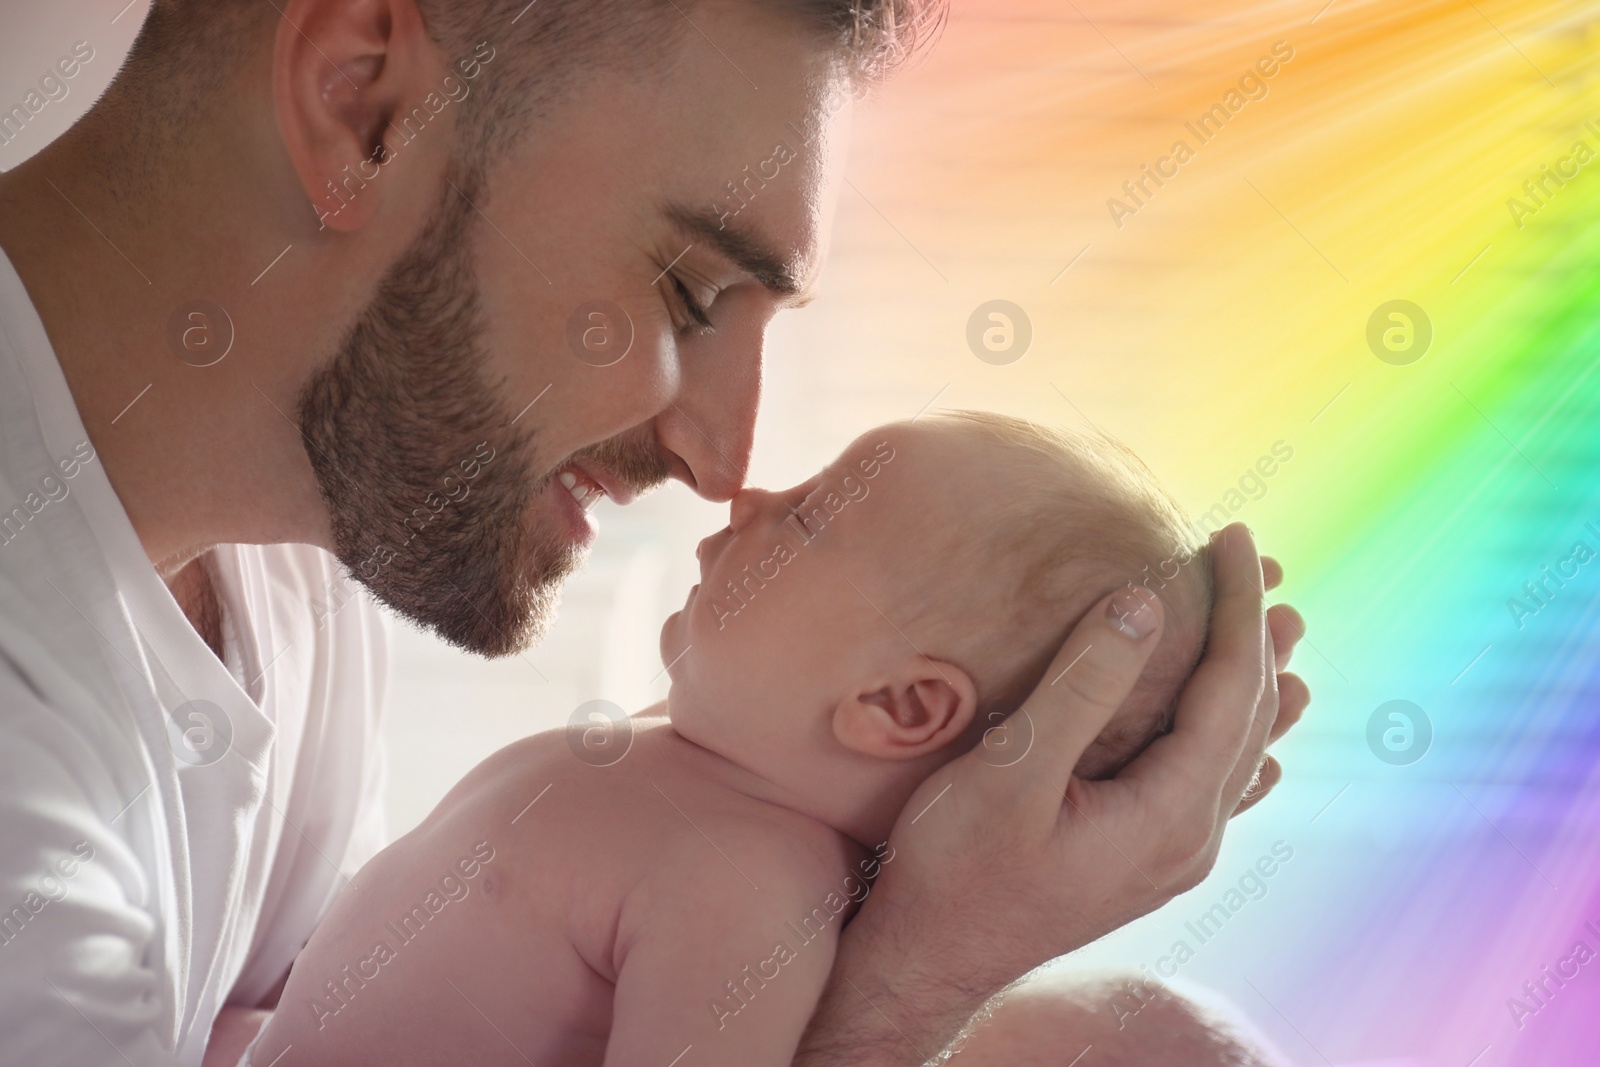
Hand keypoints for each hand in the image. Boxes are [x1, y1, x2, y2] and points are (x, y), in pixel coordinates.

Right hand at [795, 524, 1299, 1064]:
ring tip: (1282, 637)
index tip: (1236, 536)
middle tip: (1258, 561)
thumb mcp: (1013, 769)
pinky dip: (1238, 745)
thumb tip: (1147, 603)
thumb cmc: (956, 870)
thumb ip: (1084, 686)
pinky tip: (1261, 754)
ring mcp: (1170, 857)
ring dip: (1255, 686)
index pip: (1232, 689)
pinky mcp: (1142, 862)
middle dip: (1254, 635)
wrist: (928, 963)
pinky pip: (1214, 789)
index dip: (1238, 606)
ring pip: (1235, 753)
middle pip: (1246, 718)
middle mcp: (1189, 840)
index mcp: (1170, 815)